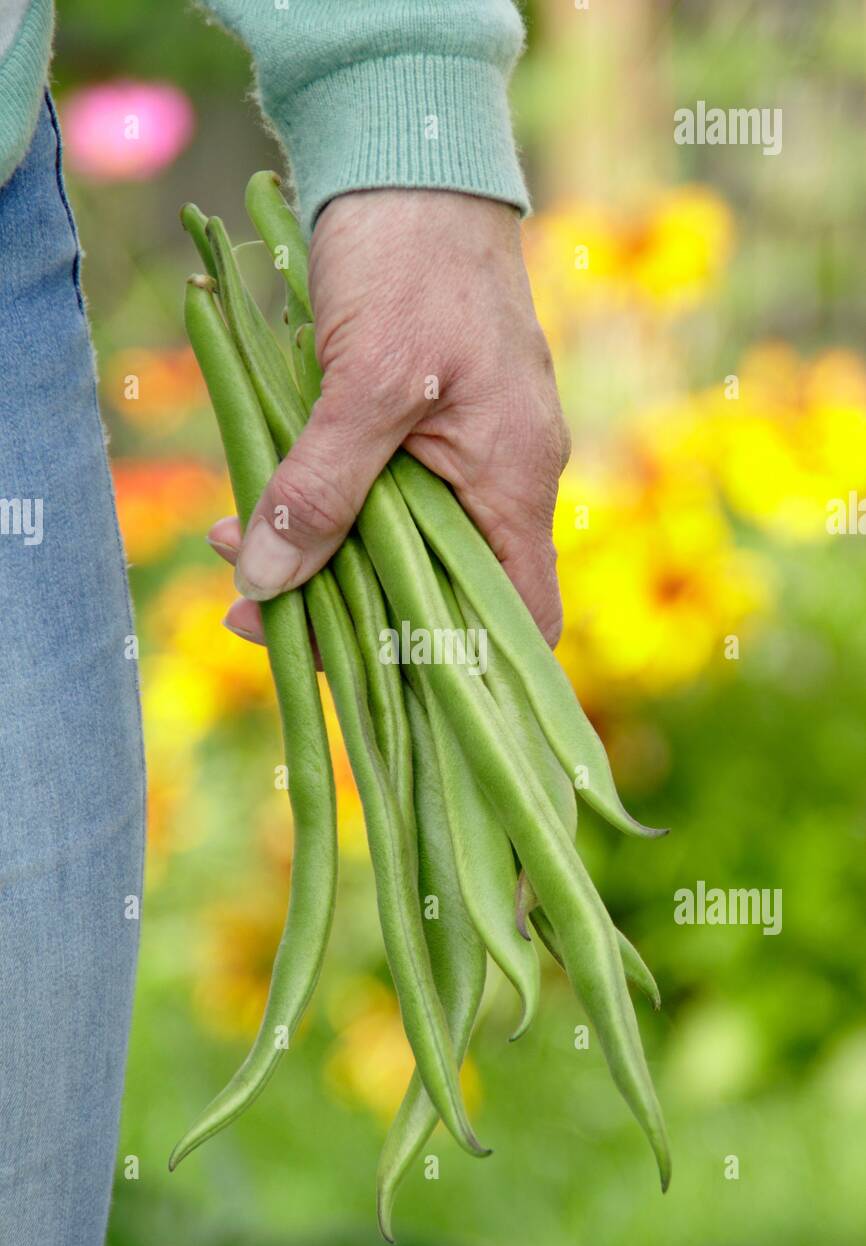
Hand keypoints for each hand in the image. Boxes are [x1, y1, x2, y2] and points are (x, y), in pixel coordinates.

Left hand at [208, 188, 569, 645]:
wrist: (413, 162)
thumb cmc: (413, 259)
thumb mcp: (364, 380)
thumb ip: (320, 485)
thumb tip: (267, 584)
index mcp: (515, 479)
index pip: (521, 617)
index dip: (467, 672)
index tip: (381, 686)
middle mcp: (500, 479)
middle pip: (440, 593)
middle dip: (350, 614)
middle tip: (257, 614)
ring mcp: (461, 454)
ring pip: (396, 546)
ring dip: (317, 557)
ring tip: (234, 548)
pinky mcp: (420, 428)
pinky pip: (375, 496)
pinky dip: (317, 509)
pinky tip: (251, 503)